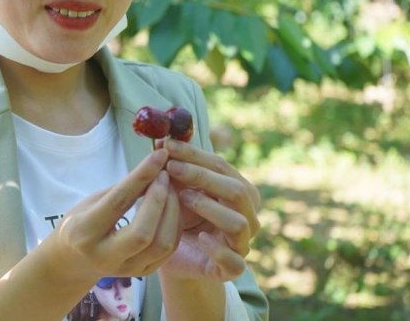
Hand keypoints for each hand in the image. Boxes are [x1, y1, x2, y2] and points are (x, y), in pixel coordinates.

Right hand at [44, 148, 181, 281]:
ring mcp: (126, 269)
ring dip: (173, 212)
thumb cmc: (80, 222)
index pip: (119, 201)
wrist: (73, 260)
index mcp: (85, 232)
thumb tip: (152, 169)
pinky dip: (175, 225)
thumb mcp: (92, 201)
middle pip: (143, 231)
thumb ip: (122, 190)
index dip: (142, 176)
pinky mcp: (142, 273)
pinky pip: (168, 251)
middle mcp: (105, 256)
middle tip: (164, 174)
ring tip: (170, 189)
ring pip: (162, 244)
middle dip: (159, 198)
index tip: (158, 156)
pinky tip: (172, 207)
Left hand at [155, 139, 260, 281]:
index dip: (195, 154)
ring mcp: (242, 244)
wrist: (172, 256)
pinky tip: (200, 238)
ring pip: (239, 222)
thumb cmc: (178, 217)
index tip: (168, 145)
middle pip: (237, 190)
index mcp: (238, 192)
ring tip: (183, 197)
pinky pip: (234, 261)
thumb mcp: (176, 189)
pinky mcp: (232, 270)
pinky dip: (218, 249)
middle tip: (171, 167)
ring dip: (210, 207)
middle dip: (203, 176)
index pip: (222, 166)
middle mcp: (247, 216)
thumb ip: (175, 167)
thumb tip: (162, 140)